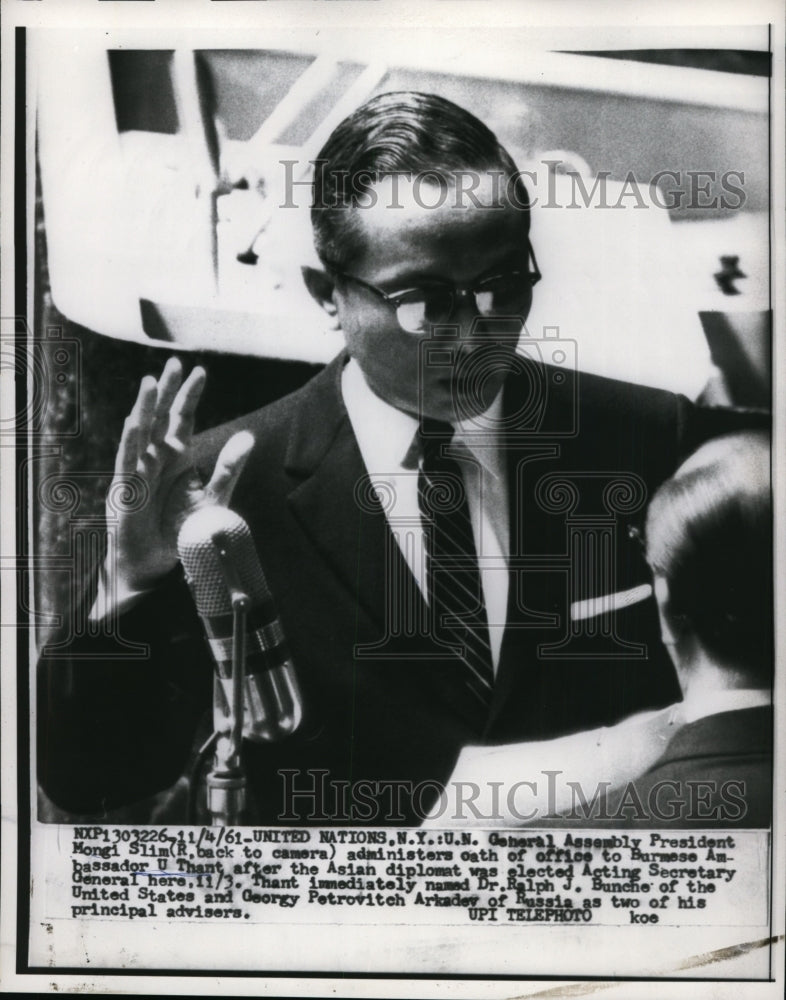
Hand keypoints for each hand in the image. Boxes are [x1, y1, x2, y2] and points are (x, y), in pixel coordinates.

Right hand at [107, 357, 253, 594]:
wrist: (157, 563)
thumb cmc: (181, 530)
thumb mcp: (214, 497)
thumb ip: (229, 468)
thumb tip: (248, 436)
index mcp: (178, 456)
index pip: (183, 418)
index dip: (190, 396)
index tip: (201, 371)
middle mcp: (157, 457)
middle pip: (160, 417)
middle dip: (167, 390)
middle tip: (173, 362)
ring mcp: (139, 471)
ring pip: (140, 432)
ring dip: (145, 408)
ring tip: (151, 382)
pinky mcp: (126, 490)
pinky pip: (127, 462)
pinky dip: (130, 442)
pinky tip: (134, 423)